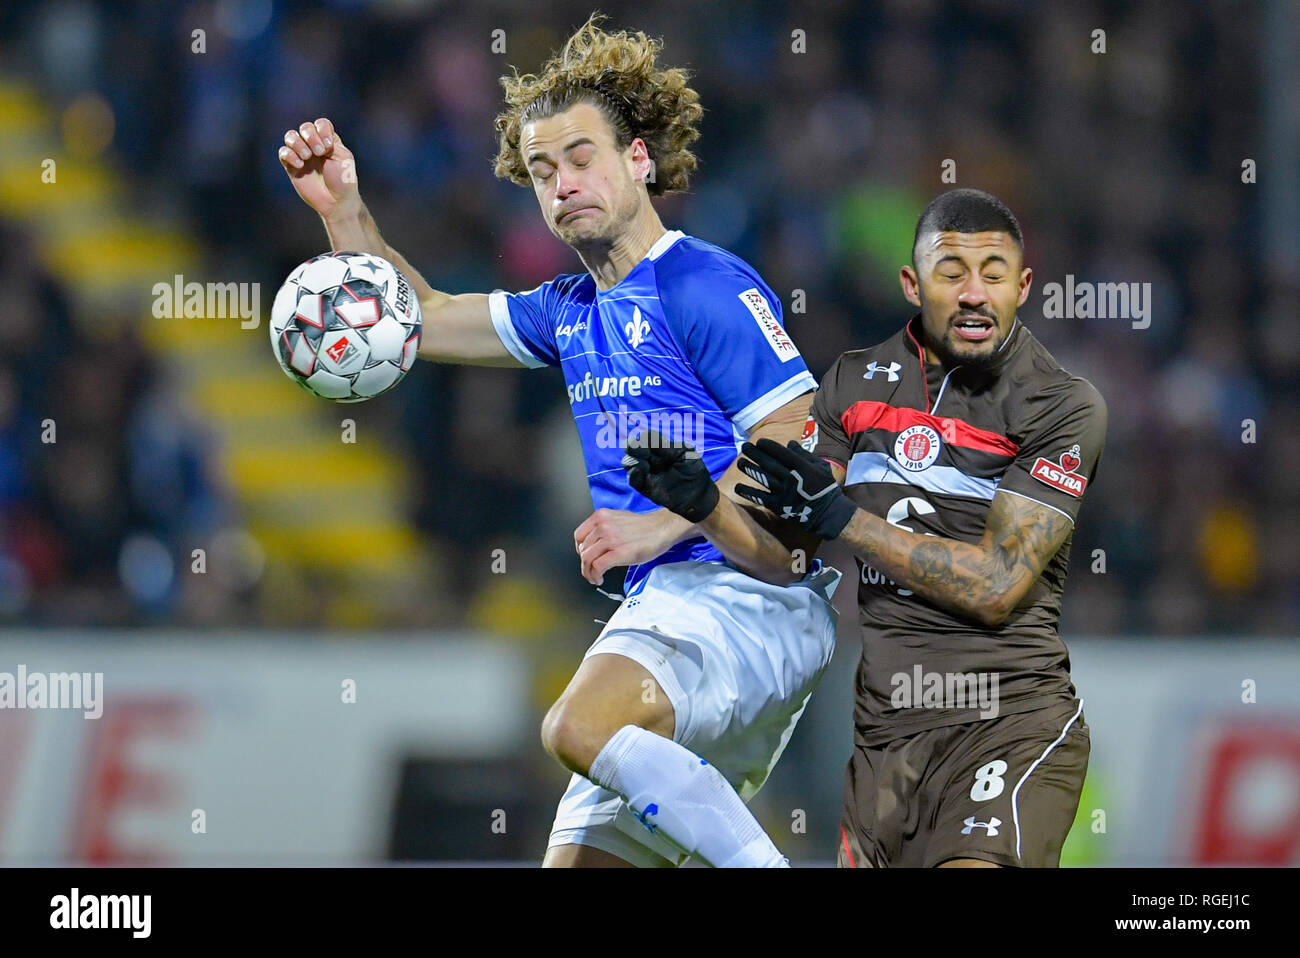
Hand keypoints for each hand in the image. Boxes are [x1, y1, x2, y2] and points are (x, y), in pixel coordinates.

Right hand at [277, 117, 360, 222]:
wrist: (336, 202)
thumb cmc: (343, 180)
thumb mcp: (344, 158)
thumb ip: (331, 143)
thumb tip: (314, 138)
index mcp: (329, 141)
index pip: (321, 124)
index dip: (322, 131)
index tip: (329, 147)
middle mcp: (314, 145)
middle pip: (305, 128)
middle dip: (311, 137)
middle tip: (319, 153)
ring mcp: (302, 154)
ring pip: (291, 136)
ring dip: (298, 143)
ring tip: (307, 157)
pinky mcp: (292, 166)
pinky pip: (283, 152)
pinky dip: (289, 154)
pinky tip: (300, 164)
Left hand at [574, 508, 692, 585]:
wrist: (661, 528)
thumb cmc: (644, 526)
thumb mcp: (618, 519)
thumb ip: (604, 528)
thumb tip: (594, 544)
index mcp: (601, 517)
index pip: (578, 535)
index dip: (580, 549)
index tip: (584, 556)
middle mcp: (603, 526)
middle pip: (582, 550)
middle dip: (585, 563)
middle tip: (591, 570)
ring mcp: (610, 539)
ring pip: (587, 559)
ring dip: (588, 572)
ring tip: (594, 577)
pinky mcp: (618, 553)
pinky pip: (597, 566)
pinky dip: (595, 575)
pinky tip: (599, 578)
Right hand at [622, 431, 718, 523]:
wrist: (699, 493)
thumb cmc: (694, 469)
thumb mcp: (685, 454)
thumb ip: (668, 447)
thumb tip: (651, 441)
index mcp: (660, 447)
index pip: (645, 437)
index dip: (644, 438)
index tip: (651, 441)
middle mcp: (650, 458)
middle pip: (632, 447)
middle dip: (633, 446)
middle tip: (644, 452)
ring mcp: (647, 472)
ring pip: (628, 462)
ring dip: (632, 460)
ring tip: (645, 464)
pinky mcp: (645, 486)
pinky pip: (633, 480)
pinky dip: (633, 474)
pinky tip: (641, 471)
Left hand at [735, 437, 856, 539]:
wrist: (828, 513)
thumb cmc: (825, 488)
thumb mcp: (820, 467)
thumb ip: (804, 455)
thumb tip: (789, 443)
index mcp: (802, 467)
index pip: (781, 453)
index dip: (768, 446)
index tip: (759, 442)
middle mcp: (791, 478)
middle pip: (769, 463)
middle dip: (755, 454)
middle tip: (744, 447)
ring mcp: (784, 493)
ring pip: (763, 478)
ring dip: (750, 469)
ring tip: (740, 463)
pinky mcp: (778, 506)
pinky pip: (760, 497)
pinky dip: (748, 492)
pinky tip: (737, 487)